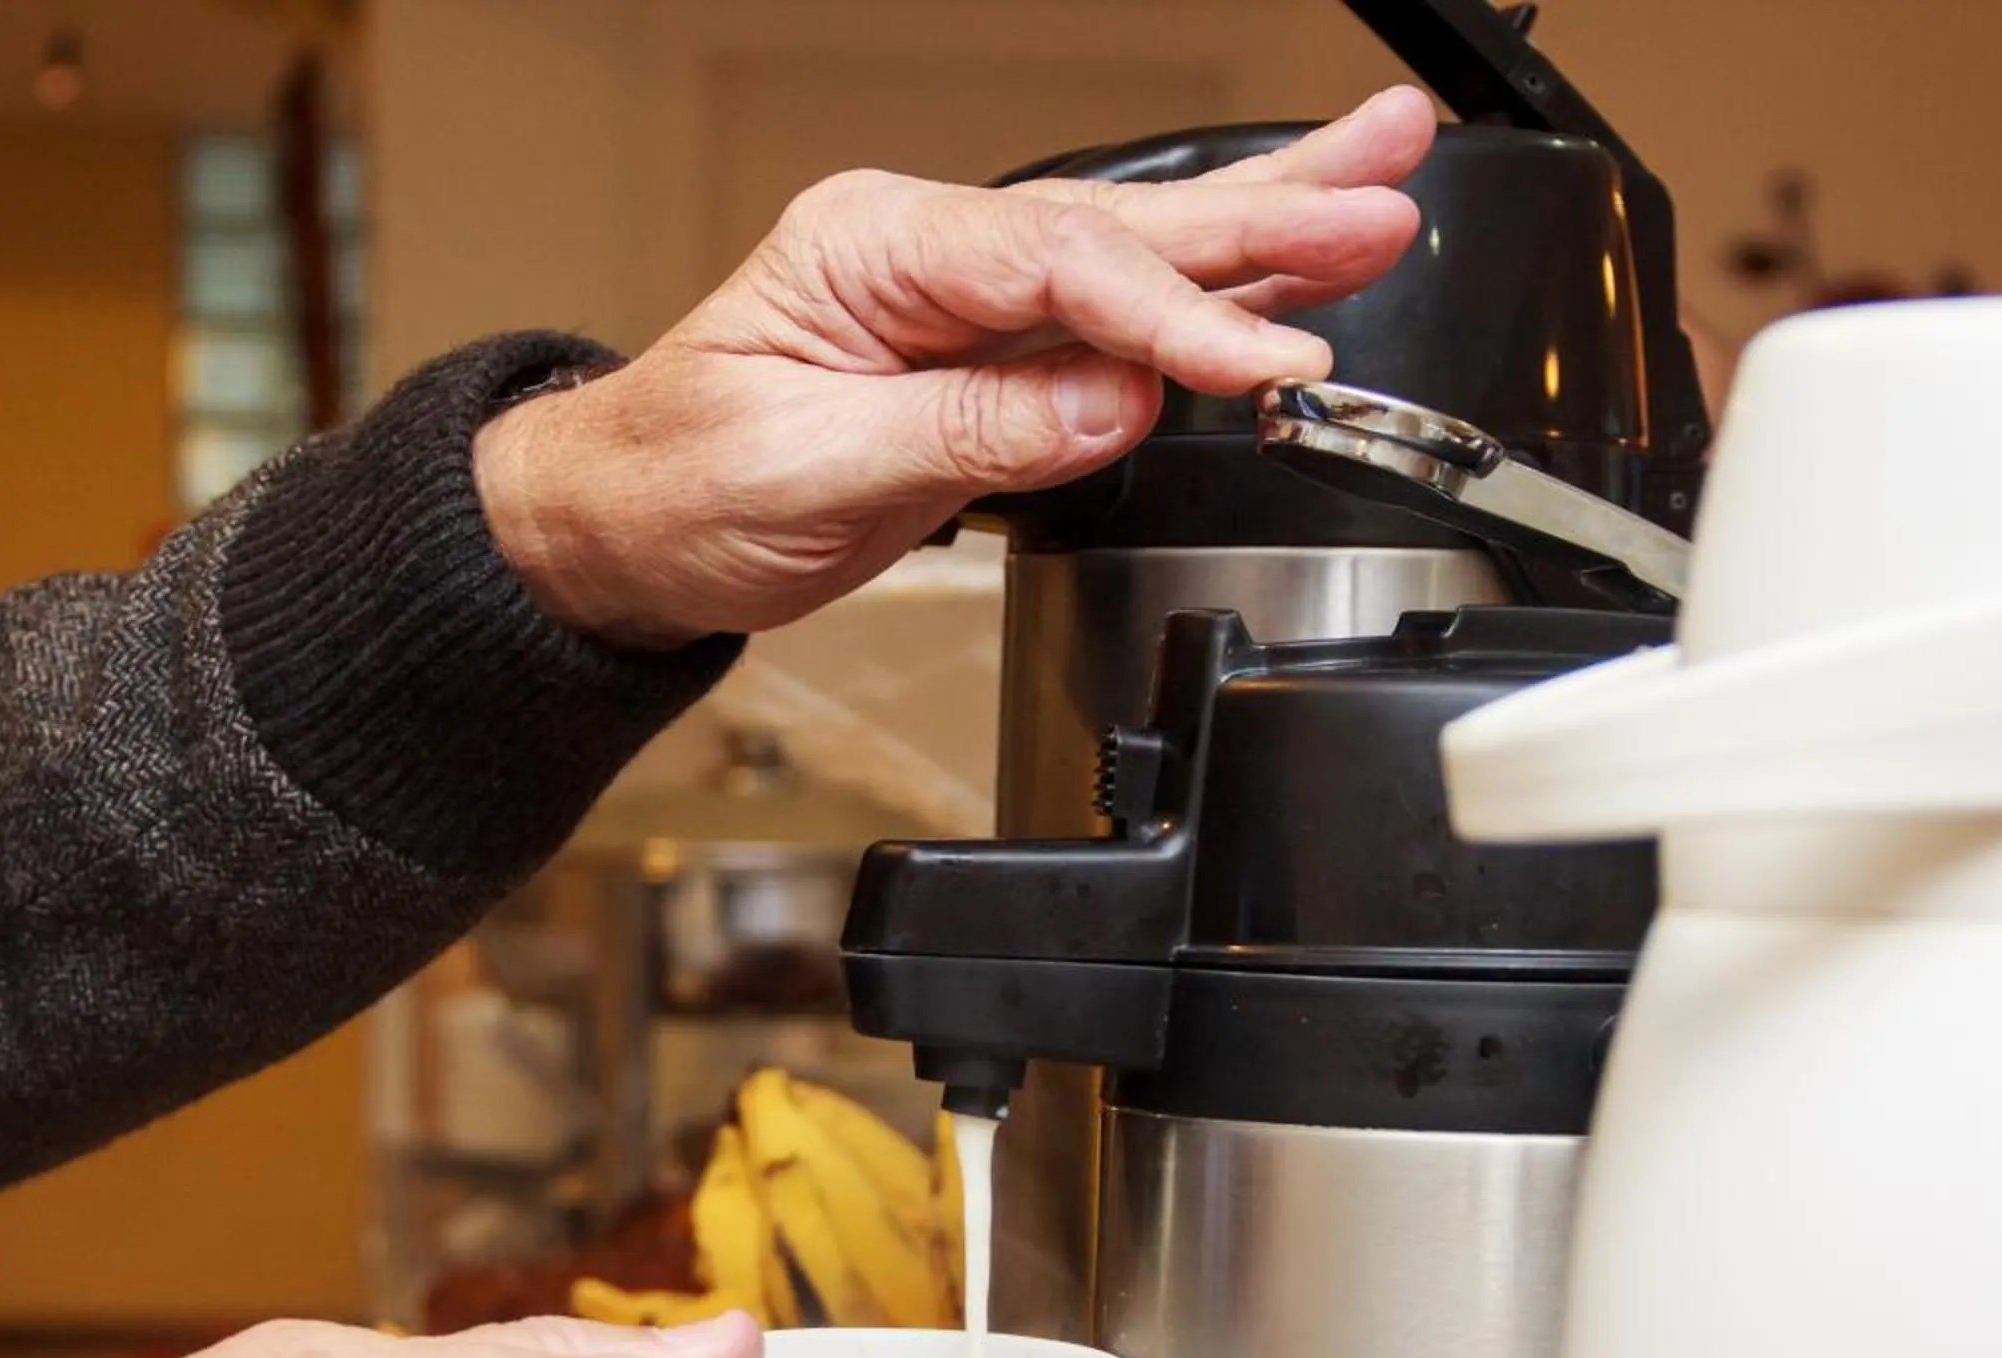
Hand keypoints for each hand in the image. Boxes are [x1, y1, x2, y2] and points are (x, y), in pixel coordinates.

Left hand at [476, 85, 1435, 646]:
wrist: (614, 531)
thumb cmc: (672, 487)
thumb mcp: (802, 471)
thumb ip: (965, 434)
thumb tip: (1110, 402)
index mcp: (872, 248)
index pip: (1055, 265)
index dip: (1172, 314)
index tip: (1265, 364)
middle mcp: (926, 254)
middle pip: (1122, 228)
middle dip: (1265, 216)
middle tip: (1387, 194)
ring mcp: (961, 301)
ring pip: (1138, 256)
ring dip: (1267, 227)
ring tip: (1384, 184)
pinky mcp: (986, 358)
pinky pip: (1115, 320)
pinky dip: (1212, 301)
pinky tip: (1292, 274)